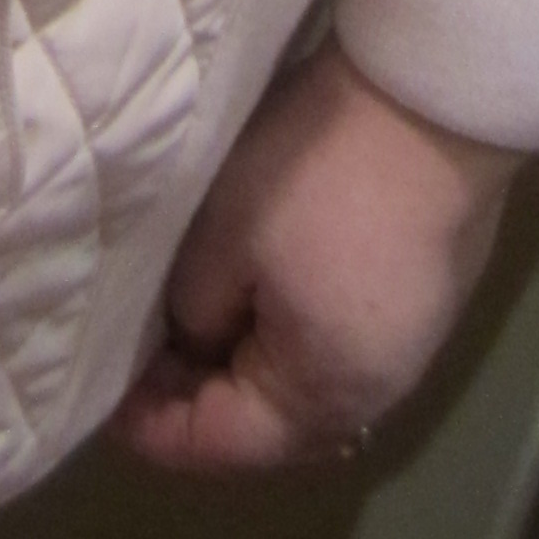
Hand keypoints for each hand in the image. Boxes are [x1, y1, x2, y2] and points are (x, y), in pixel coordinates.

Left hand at [112, 39, 520, 474]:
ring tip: (192, 322)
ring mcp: (409, 347)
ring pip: (306, 383)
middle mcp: (375, 392)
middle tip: (141, 358)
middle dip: (202, 399)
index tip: (103, 396)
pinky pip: (340, 343)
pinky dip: (290, 333)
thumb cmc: (317, 172)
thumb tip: (196, 338)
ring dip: (247, 363)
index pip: (220, 444)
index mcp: (322, 396)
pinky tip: (261, 290)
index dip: (154, 427)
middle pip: (270, 428)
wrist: (435, 95)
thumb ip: (194, 312)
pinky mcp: (426, 299)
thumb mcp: (224, 238)